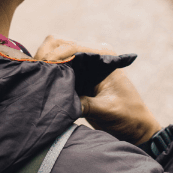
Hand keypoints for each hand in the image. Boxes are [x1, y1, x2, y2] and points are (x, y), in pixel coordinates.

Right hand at [35, 36, 161, 144]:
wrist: (135, 128)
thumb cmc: (127, 116)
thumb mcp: (106, 110)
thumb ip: (85, 103)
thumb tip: (60, 98)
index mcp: (103, 56)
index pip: (71, 47)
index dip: (53, 56)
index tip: (42, 70)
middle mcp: (91, 54)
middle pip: (58, 44)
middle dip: (45, 56)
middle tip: (37, 75)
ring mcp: (83, 64)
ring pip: (54, 53)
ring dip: (44, 63)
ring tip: (37, 79)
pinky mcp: (77, 75)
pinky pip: (56, 67)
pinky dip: (47, 72)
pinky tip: (41, 83)